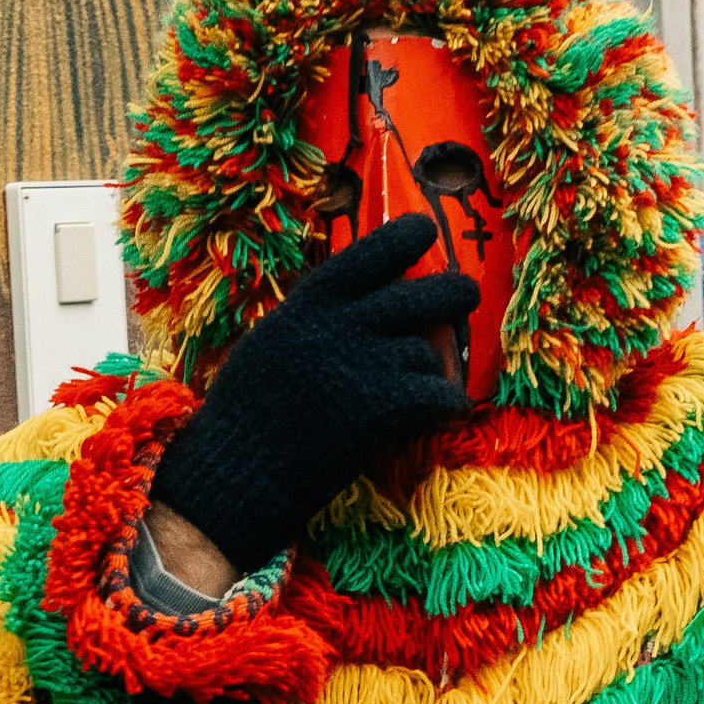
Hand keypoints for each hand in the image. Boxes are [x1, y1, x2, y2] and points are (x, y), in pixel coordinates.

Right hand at [150, 212, 476, 574]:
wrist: (239, 472)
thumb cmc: (244, 417)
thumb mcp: (269, 346)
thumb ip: (312, 321)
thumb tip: (355, 306)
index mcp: (309, 305)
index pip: (369, 253)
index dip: (404, 237)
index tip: (425, 230)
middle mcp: (342, 325)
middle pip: (422, 294)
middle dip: (452, 293)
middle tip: (465, 294)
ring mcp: (366, 364)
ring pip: (428, 354)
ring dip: (429, 372)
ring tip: (414, 391)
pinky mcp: (385, 407)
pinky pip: (440, 396)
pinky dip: (447, 405)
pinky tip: (444, 413)